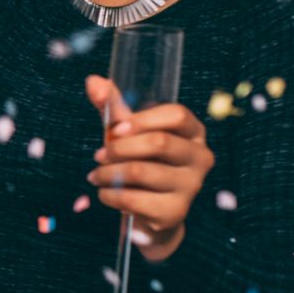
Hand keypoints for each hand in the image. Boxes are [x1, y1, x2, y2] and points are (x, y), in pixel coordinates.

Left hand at [85, 75, 212, 261]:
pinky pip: (133, 199)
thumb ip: (113, 107)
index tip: (114, 130)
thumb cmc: (140, 160)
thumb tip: (93, 81)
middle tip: (99, 155)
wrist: (150, 211)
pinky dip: (109, 195)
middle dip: (120, 148)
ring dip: (108, 173)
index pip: (176, 114)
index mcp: (193, 132)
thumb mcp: (128, 132)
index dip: (142, 120)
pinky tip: (105, 193)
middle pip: (159, 142)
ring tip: (97, 175)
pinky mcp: (175, 211)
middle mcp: (200, 157)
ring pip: (141, 171)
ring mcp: (192, 186)